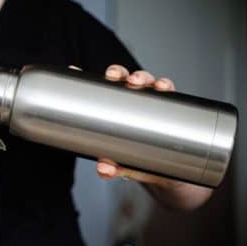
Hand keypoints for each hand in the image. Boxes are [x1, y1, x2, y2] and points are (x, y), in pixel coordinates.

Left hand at [96, 64, 180, 187]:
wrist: (168, 174)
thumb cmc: (139, 161)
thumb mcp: (124, 165)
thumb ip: (113, 167)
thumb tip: (104, 169)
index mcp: (116, 110)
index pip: (101, 93)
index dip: (89, 81)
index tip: (74, 71)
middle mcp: (133, 102)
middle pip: (124, 80)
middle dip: (118, 73)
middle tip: (113, 76)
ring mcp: (152, 104)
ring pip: (147, 82)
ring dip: (142, 77)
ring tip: (137, 81)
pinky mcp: (171, 109)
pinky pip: (170, 94)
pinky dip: (166, 87)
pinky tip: (163, 88)